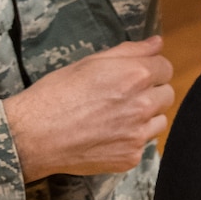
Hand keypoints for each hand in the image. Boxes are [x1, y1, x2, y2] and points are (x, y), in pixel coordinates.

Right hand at [2, 36, 175, 179]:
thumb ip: (130, 51)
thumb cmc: (56, 93)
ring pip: (159, 121)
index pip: (166, 68)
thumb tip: (158, 43)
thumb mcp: (90, 63)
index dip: (152, 71)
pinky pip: (143, 145)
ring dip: (145, 118)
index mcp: (135, 75)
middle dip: (151, 93)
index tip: (137, 76)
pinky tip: (107, 136)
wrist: (34, 136)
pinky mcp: (131, 157)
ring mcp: (138, 134)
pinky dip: (130, 140)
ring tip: (115, 118)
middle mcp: (143, 104)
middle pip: (166, 95)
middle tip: (123, 98)